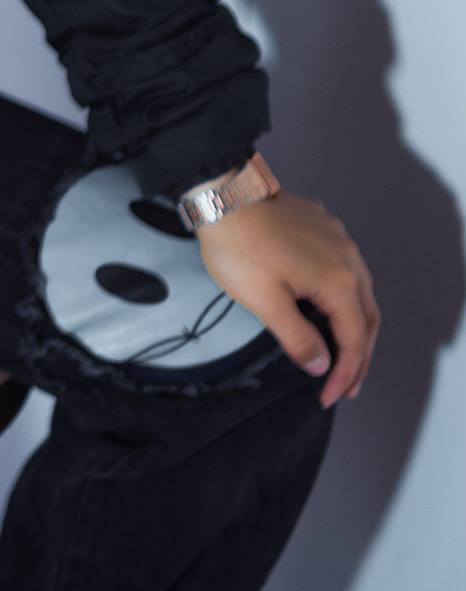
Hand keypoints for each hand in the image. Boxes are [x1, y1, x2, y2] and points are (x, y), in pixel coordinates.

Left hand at [197, 189, 378, 406]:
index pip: (355, 340)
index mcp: (338, 281)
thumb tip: (321, 364)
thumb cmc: (238, 244)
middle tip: (345, 385)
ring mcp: (337, 239)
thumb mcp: (265, 302)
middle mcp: (348, 258)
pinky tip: (327, 305)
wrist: (223, 195)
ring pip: (359, 292)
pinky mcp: (323, 227)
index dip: (346, 374)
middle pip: (367, 318)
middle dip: (358, 357)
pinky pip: (345, 268)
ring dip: (354, 326)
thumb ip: (297, 338)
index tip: (330, 395)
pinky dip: (343, 296)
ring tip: (343, 353)